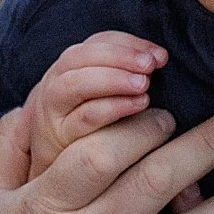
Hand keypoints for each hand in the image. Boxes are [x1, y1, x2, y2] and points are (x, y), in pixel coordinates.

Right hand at [24, 30, 166, 175]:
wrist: (54, 170)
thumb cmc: (92, 129)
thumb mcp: (105, 96)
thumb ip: (125, 75)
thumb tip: (160, 59)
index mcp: (69, 68)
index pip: (96, 42)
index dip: (127, 43)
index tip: (158, 55)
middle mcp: (56, 84)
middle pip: (80, 57)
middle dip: (119, 56)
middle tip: (151, 65)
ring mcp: (53, 111)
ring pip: (75, 84)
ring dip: (112, 79)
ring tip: (144, 85)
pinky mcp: (58, 138)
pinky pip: (82, 118)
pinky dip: (111, 107)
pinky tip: (138, 106)